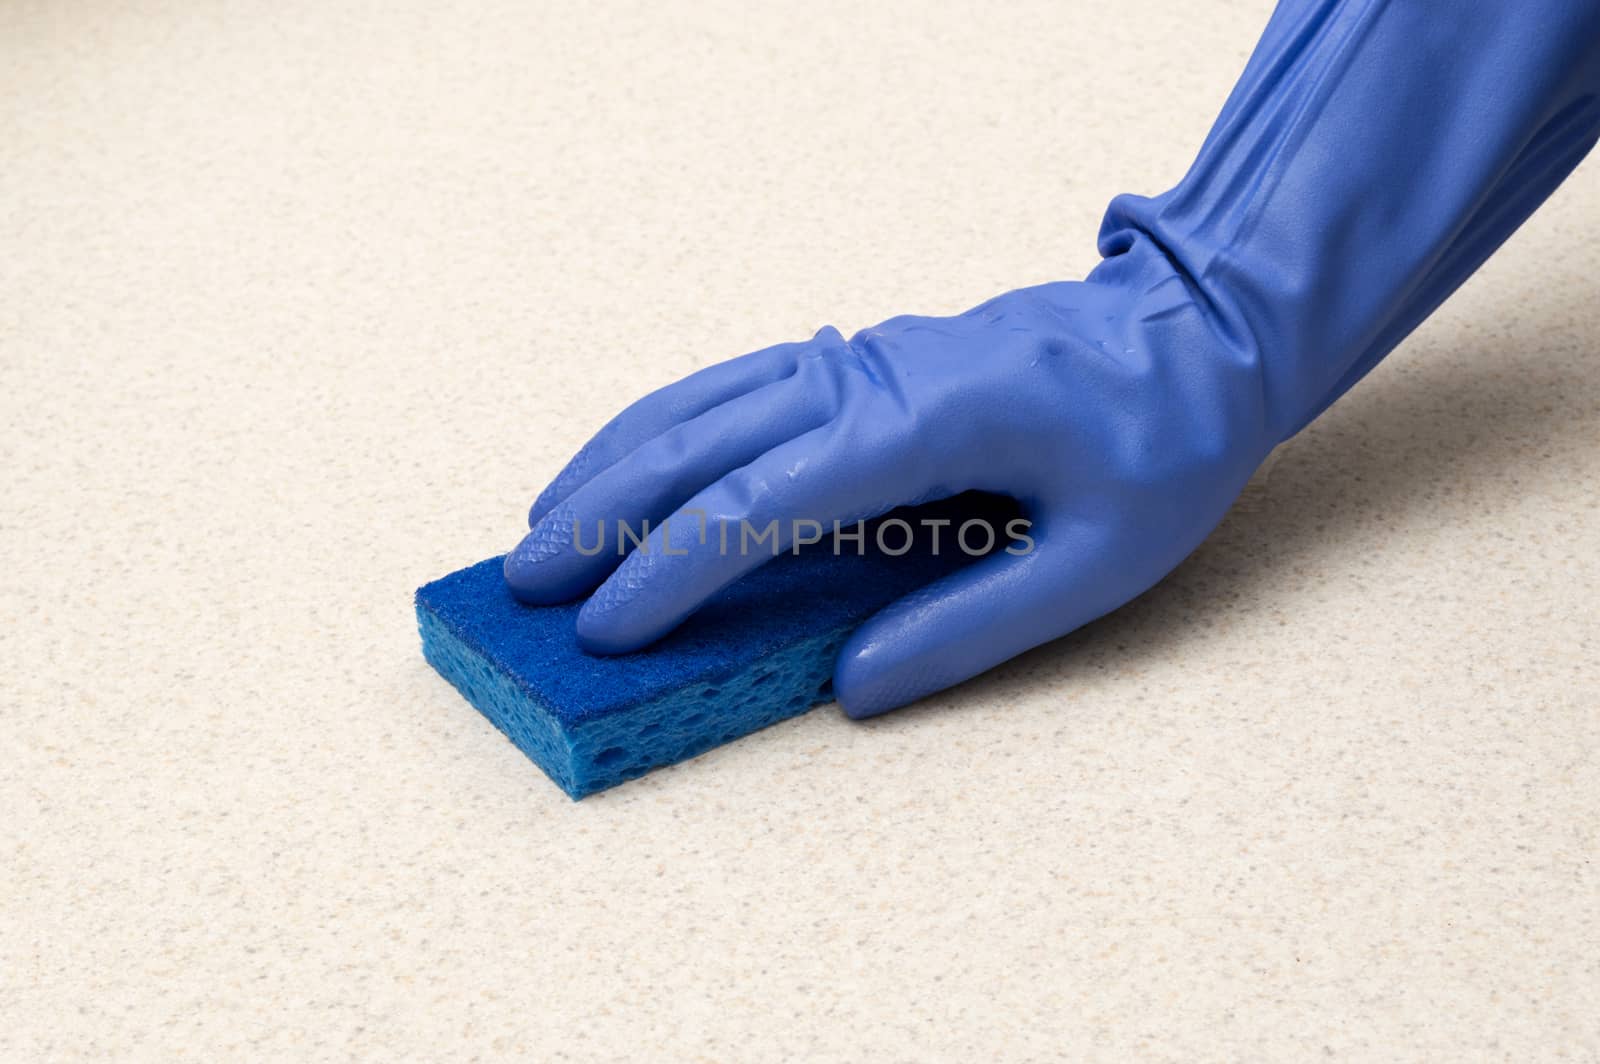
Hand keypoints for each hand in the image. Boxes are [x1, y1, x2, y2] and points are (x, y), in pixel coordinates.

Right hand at [505, 242, 1271, 716]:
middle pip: (702, 442)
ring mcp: (859, 354)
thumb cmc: (1162, 446)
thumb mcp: (1099, 561)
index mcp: (927, 422)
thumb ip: (970, 628)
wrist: (1195, 335)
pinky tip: (624, 460)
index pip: (763, 499)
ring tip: (538, 522)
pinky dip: (664, 421)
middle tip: (524, 584)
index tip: (607, 631)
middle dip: (604, 516)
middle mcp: (871, 374)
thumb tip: (848, 688)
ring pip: (703, 399)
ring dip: (612, 460)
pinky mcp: (858, 356)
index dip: (673, 570)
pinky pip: (736, 382)